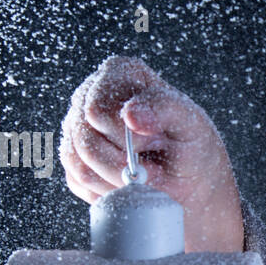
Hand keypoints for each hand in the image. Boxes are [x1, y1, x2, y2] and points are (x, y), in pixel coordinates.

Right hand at [59, 55, 243, 252]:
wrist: (190, 183)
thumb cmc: (192, 148)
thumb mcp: (191, 124)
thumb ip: (165, 108)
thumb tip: (129, 114)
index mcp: (120, 74)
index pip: (98, 111)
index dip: (127, 138)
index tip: (157, 142)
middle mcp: (91, 94)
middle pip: (85, 141)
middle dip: (123, 164)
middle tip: (153, 164)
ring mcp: (77, 126)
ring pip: (78, 166)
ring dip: (117, 180)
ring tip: (143, 174)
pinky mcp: (73, 157)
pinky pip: (78, 183)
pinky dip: (108, 190)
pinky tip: (129, 182)